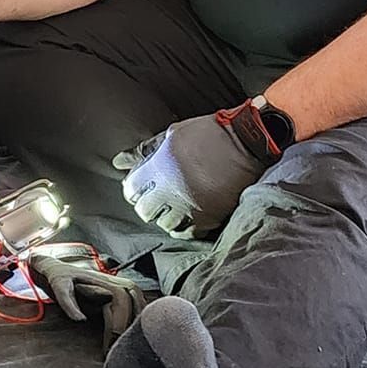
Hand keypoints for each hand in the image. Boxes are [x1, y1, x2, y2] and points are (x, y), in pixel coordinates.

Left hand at [113, 100, 282, 237]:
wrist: (247, 144)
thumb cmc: (208, 134)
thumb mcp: (172, 135)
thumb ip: (144, 150)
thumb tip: (119, 162)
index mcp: (159, 169)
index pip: (131, 191)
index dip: (135, 188)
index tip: (143, 183)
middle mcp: (171, 193)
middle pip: (145, 211)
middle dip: (148, 204)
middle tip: (158, 195)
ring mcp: (190, 209)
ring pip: (165, 225)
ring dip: (166, 216)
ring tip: (175, 204)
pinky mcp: (208, 219)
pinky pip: (188, 233)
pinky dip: (185, 226)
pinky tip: (189, 213)